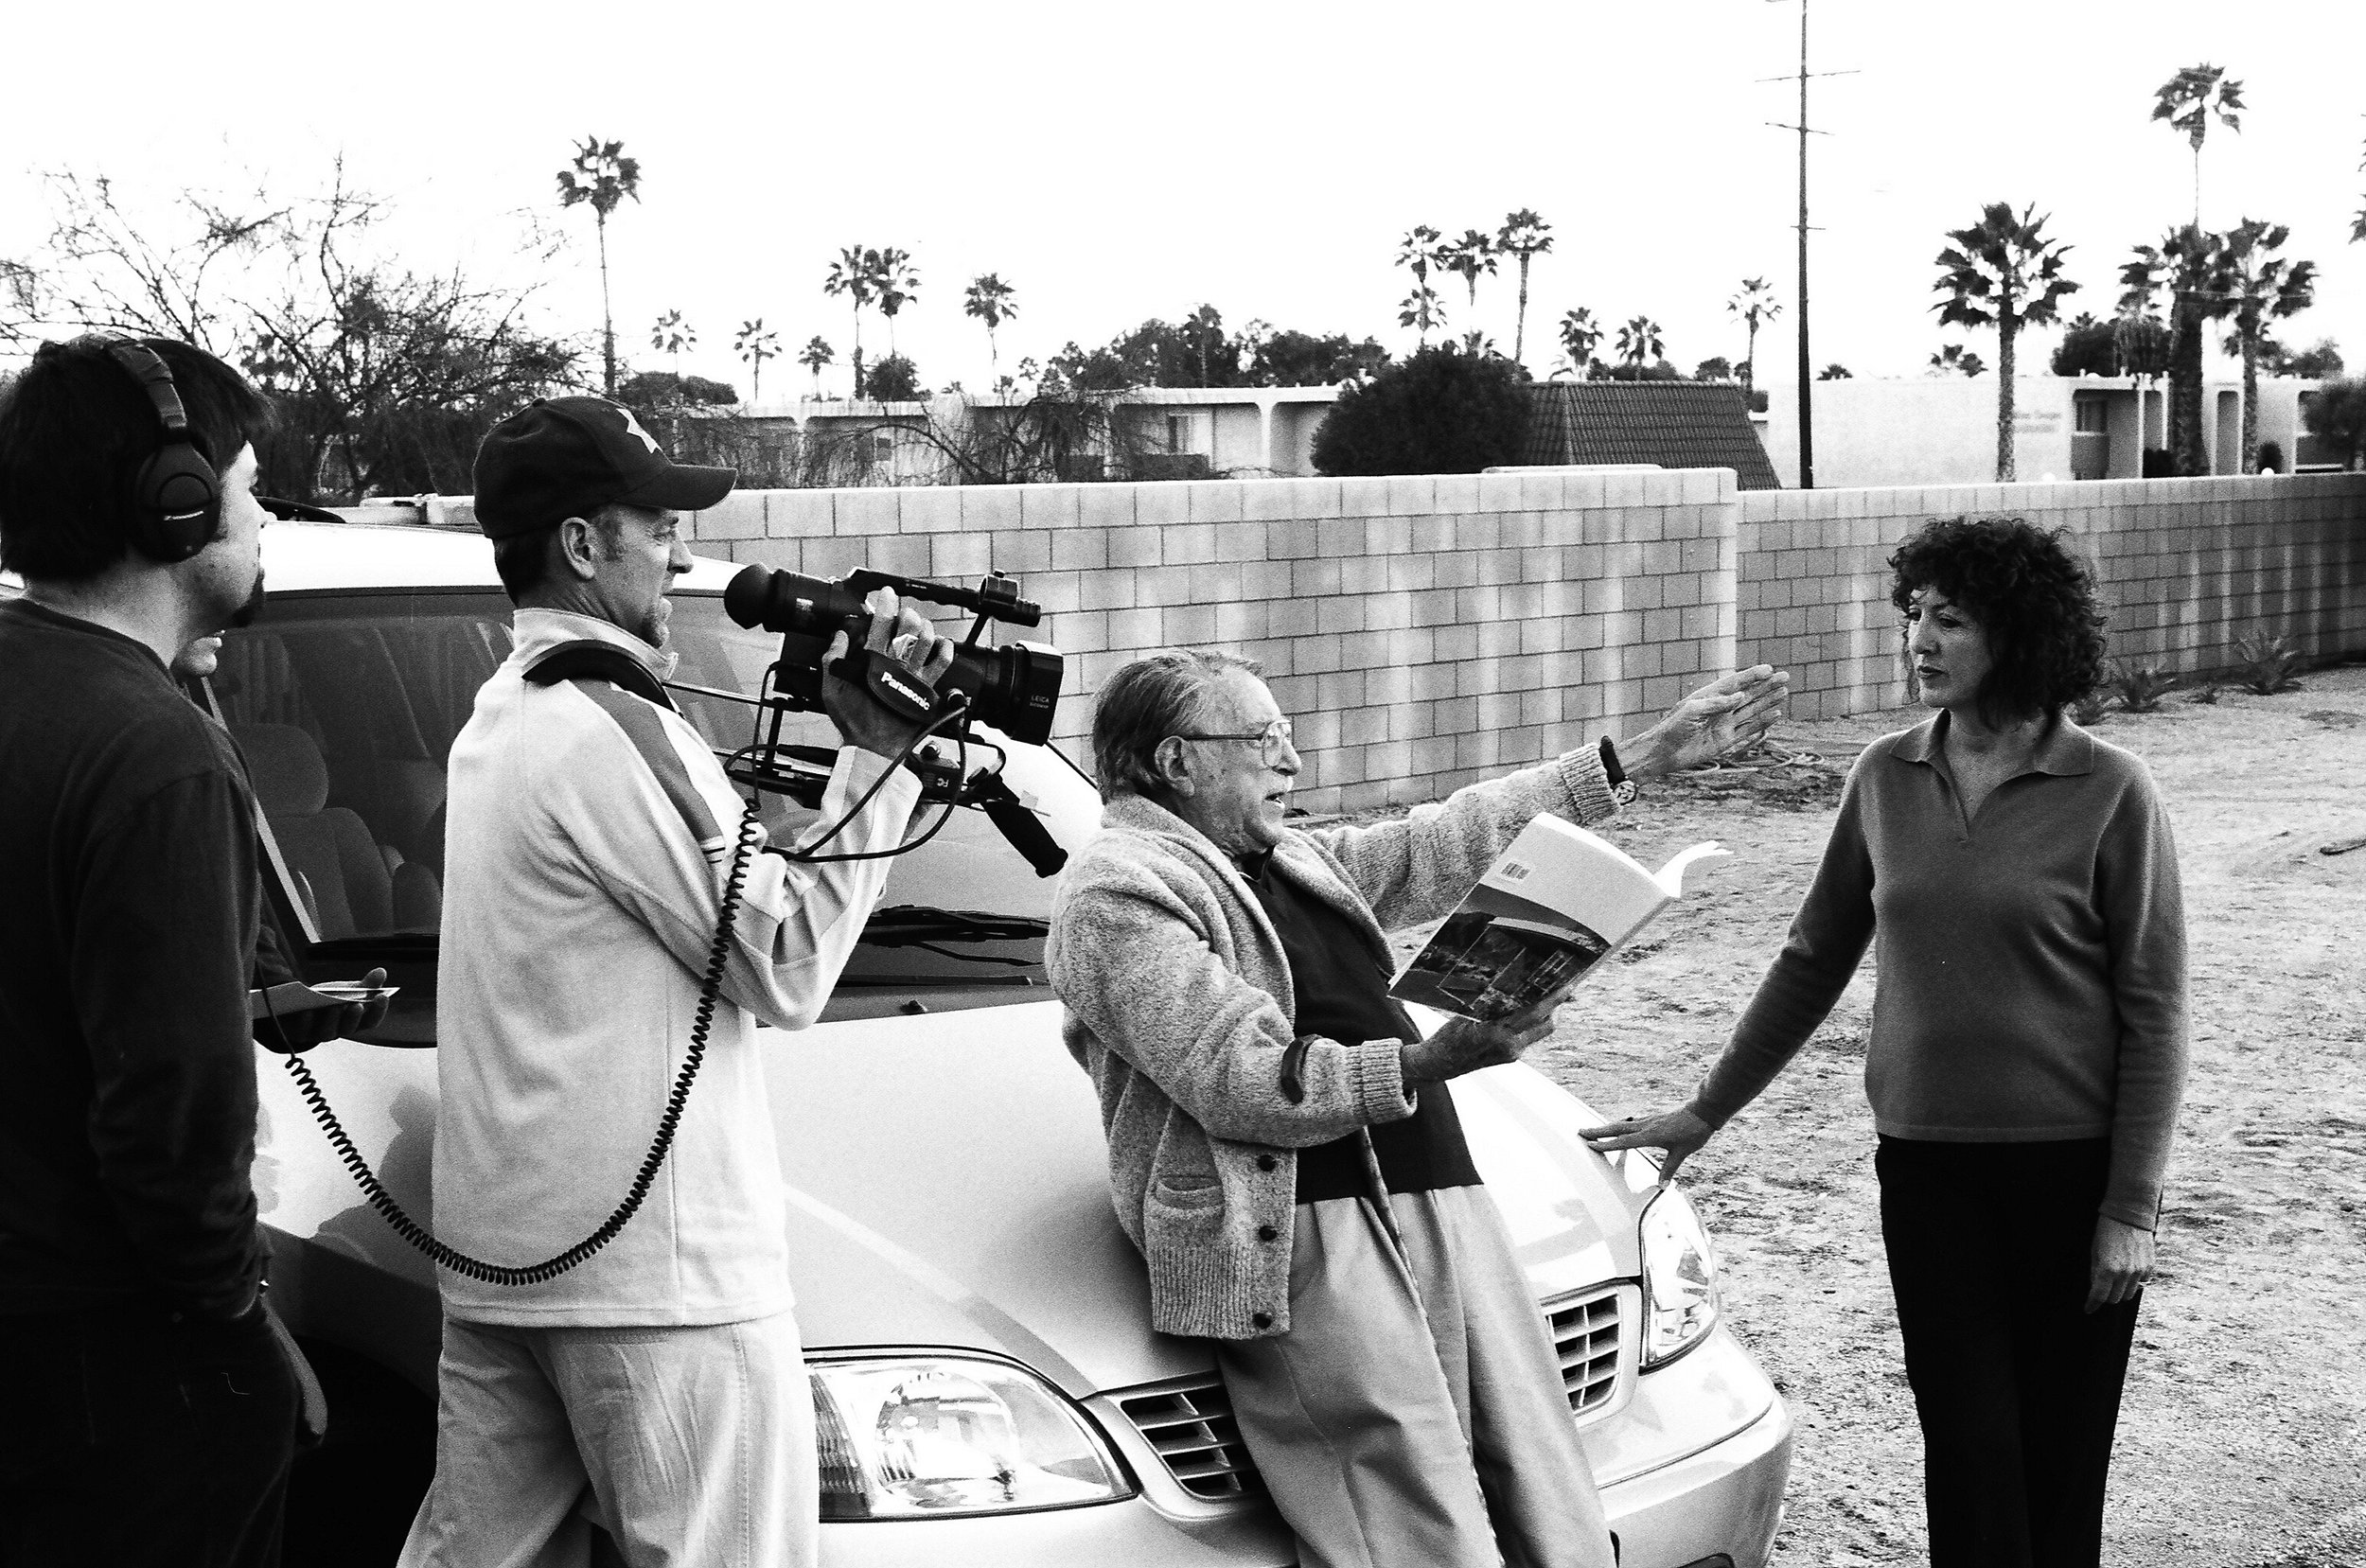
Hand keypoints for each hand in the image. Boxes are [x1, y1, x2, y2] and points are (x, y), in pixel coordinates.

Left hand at [257, 968, 390, 1053]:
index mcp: (356, 1022)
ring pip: (328, 1032)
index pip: (371, 1021)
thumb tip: (381, 972)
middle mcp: (340, 1031)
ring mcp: (321, 1034)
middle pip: (349, 1028)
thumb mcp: (349, 990)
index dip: (379, 1010)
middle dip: (353, 1017)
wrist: (302, 1008)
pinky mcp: (302, 1034)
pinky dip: (305, 1021)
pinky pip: (304, 1031)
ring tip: (332, 1005)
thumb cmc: (331, 999)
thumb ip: (366, 984)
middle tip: (357, 1005)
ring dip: (330, 1019)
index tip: (382, 996)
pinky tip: (307, 1010)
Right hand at [822, 587, 957, 759]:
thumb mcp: (831, 689)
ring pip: (926, 641)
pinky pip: (942, 665)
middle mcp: (897, 666)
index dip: (886, 604)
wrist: (874, 746)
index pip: (882, 623)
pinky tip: (941, 642)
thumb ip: (833, 659)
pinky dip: (945, 649)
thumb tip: (840, 636)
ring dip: (924, 627)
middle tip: (902, 613)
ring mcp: (914, 677)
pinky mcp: (926, 689)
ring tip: (919, 625)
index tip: (887, 594)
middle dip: (906, 613)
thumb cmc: (853, 720)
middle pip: (908, 627)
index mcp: (872, 662)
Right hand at [1401, 998, 1558, 1083]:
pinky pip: (1529, 1037)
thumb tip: (1512, 985)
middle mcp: (1510, 1046)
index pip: (1534, 1012)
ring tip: (1543, 996)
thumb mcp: (1467, 1013)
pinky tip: (1523, 1011)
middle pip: (1547, 1024)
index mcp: (1498, 1033)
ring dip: (1544, 1015)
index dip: (1553, 998)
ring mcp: (1513, 1054)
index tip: (1566, 985)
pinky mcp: (1512, 1057)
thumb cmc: (1449, 1037)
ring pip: (1540, 1031)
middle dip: (1556, 1005)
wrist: (1441, 1064)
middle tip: (1561, 987)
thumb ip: (1491, 1003)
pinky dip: (1530, 1023)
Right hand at [1578, 1106, 1715, 1181]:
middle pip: (1616, 1129)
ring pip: (1621, 1125)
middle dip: (1598, 1131)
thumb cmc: (1693, 1133)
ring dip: (1605, 1128)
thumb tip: (1662, 1187)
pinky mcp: (1652, 1120)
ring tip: (1592, 1131)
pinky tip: (1617, 1129)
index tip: (1591, 1145)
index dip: (1607, 1144)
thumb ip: (1670, 1169)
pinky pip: (1630, 1124)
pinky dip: (1618, 1126)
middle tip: (1580, 1132)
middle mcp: (1646, 1126)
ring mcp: (1648, 1121)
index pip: (1623, 1141)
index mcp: (1651, 1135)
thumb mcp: (1682, 1153)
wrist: (1702, 1112)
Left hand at [1618, 665, 1789, 778]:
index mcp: (1709, 697)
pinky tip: (1776, 714)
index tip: (1769, 669)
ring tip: (1784, 692)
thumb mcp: (1691, 711)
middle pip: (1748, 694)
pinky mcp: (1726, 741)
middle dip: (1766, 686)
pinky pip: (1748, 729)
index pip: (1735, 683)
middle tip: (1785, 677)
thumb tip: (1740, 696)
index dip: (1752, 676)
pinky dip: (1763, 722)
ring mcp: (1724, 724)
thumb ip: (1716, 703)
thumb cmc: (1672, 728)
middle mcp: (1719, 709)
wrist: (1664, 753)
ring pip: (1751, 710)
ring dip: (1768, 701)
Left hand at [2087, 1215, 2154, 1312]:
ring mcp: (2139, 1271)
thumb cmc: (2106, 1231)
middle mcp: (2125, 1273)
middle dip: (2106, 1297)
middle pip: (2115, 1299)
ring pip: (2129, 1294)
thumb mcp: (2094, 1250)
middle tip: (2101, 1291)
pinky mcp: (2150, 1266)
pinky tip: (2128, 1272)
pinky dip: (2134, 1282)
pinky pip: (2142, 1283)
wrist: (2129, 1215)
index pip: (2099, 1296)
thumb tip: (2095, 1287)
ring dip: (2120, 1291)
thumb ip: (2095, 1271)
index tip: (2089, 1309)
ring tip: (2114, 1282)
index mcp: (2107, 1269)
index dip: (2092, 1304)